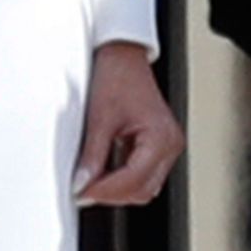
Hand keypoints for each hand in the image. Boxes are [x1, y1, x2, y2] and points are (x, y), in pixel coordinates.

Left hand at [74, 43, 184, 206]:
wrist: (123, 57)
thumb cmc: (117, 77)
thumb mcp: (99, 118)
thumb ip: (92, 156)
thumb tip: (82, 184)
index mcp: (161, 136)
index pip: (134, 180)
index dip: (104, 190)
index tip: (81, 191)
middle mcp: (170, 144)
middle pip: (142, 190)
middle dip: (111, 193)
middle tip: (83, 187)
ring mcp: (167, 147)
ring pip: (144, 187)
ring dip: (117, 189)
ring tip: (92, 178)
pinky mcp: (159, 147)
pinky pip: (143, 175)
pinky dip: (123, 178)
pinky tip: (104, 171)